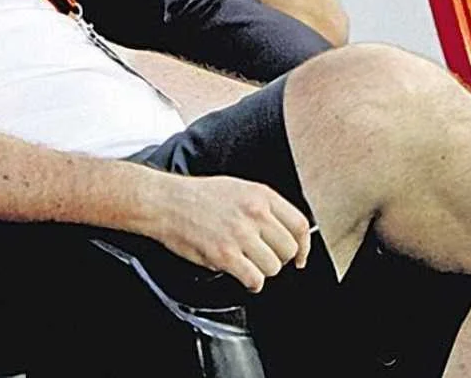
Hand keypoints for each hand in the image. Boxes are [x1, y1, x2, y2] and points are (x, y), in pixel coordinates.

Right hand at [137, 173, 311, 291]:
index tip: (300, 256)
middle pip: (288, 249)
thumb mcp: (238, 188)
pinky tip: (241, 275)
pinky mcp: (225, 255)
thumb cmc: (197, 196)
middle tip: (263, 259)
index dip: (304, 246)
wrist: (166, 202)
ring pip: (273, 267)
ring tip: (247, 264)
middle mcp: (254, 213)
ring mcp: (240, 234)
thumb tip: (284, 230)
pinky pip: (254, 279)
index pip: (299, 225)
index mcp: (261, 195)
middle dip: (279, 259)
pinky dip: (251, 283)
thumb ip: (264, 206)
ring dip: (262, 271)